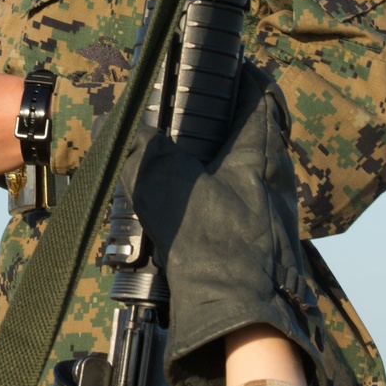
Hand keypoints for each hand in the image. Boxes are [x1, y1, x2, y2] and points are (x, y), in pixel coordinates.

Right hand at [120, 64, 322, 385]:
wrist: (243, 318)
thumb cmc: (214, 246)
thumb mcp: (165, 187)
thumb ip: (139, 150)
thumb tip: (111, 122)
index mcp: (259, 150)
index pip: (258, 92)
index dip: (236, 74)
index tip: (212, 68)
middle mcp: (274, 175)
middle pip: (249, 131)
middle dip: (215, 122)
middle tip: (179, 117)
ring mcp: (271, 210)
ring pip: (239, 171)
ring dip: (208, 164)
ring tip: (169, 165)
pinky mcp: (261, 241)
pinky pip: (233, 205)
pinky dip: (207, 199)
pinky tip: (178, 213)